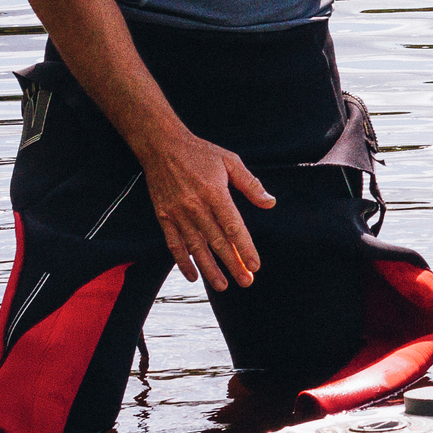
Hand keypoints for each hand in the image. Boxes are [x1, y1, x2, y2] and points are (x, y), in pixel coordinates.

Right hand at [139, 130, 271, 286]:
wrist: (162, 147)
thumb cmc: (201, 153)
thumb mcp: (230, 161)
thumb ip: (250, 184)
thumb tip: (269, 203)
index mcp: (214, 193)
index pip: (233, 227)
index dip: (245, 248)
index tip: (254, 265)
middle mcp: (195, 207)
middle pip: (217, 242)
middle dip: (232, 264)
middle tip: (246, 281)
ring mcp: (178, 214)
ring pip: (196, 248)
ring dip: (210, 269)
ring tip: (223, 285)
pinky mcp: (164, 217)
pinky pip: (174, 244)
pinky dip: (183, 262)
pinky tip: (194, 275)